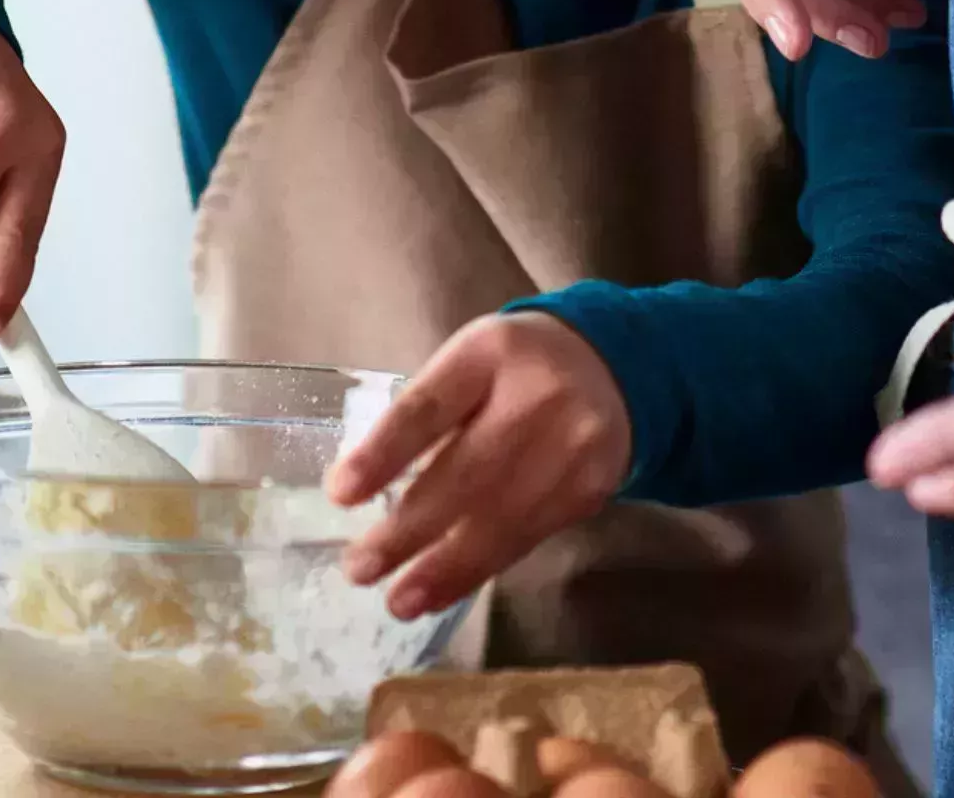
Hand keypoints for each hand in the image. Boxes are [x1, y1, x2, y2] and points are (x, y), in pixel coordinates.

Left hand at [325, 313, 633, 621]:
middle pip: (466, 471)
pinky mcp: (591, 488)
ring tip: (399, 601)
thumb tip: (374, 492)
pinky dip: (480, 570)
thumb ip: (431, 412)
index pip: (429, 406)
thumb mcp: (471, 361)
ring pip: (500, 518)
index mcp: (489, 352)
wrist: (613, 366)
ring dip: (444, 568)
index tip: (340, 495)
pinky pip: (527, 537)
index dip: (384, 453)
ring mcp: (572, 445)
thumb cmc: (514, 367)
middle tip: (359, 569)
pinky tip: (445, 591)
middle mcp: (537, 395)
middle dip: (408, 530)